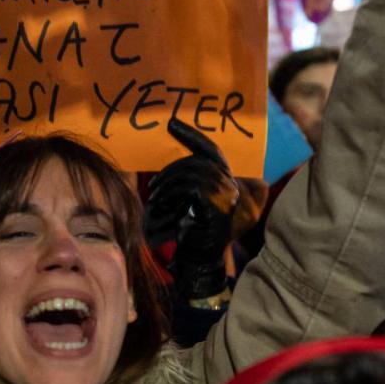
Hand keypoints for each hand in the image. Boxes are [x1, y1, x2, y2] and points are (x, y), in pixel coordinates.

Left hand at [146, 119, 240, 299]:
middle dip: (170, 170)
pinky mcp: (217, 203)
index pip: (210, 150)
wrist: (199, 259)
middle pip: (196, 160)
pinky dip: (171, 193)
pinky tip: (162, 205)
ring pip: (190, 172)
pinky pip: (189, 186)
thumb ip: (185, 181)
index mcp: (225, 181)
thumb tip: (167, 161)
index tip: (172, 124)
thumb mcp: (186, 201)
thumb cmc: (190, 233)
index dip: (191, 135)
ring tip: (155, 198)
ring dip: (167, 184)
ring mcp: (226, 193)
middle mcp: (231, 185)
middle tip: (153, 186)